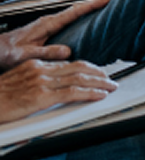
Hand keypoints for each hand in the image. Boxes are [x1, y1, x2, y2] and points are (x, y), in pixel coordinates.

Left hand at [0, 0, 111, 71]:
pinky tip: (84, 27)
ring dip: (87, 12)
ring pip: (72, 16)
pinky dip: (79, 20)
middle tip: (110, 2)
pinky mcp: (45, 32)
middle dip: (93, 5)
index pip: (74, 11)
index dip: (91, 5)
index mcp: (46, 24)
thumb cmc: (5, 52)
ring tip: (102, 12)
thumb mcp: (26, 55)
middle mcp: (48, 22)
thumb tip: (68, 51)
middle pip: (76, 10)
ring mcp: (47, 26)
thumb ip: (46, 52)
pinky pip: (67, 23)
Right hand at [0, 60, 115, 120]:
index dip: (86, 67)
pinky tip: (100, 95)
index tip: (97, 72)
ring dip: (99, 82)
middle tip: (110, 78)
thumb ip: (37, 80)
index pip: (67, 63)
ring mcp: (41, 82)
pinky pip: (72, 92)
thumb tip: (54, 86)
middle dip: (98, 73)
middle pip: (78, 67)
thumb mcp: (18, 82)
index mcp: (34, 65)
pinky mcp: (41, 96)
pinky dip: (90, 93)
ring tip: (111, 86)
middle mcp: (40, 70)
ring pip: (79, 78)